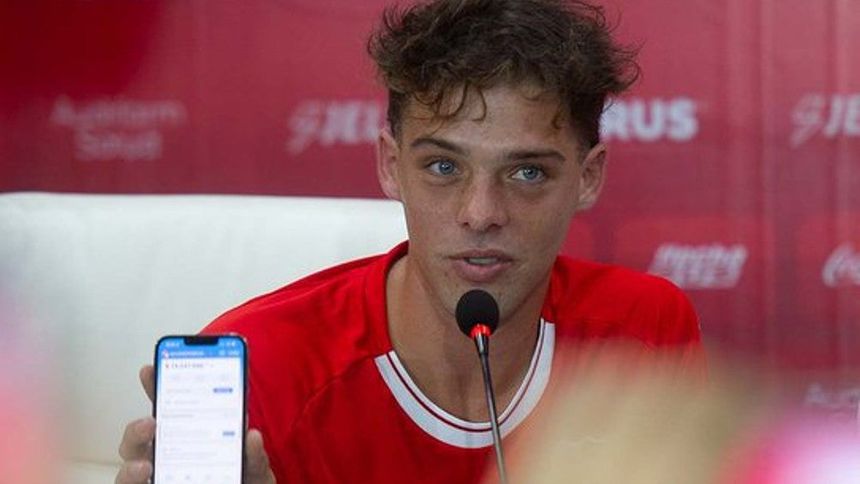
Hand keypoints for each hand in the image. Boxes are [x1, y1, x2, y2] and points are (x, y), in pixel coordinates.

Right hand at [115, 365, 275, 483]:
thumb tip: (252, 436)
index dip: (156, 386)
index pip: (168, 406)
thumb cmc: (243, 479)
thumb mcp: (253, 464)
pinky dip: (135, 481)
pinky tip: (149, 478)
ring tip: (146, 466)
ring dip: (132, 465)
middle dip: (137, 428)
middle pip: (139, 438)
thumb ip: (253, 453)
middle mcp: (168, 454)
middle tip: (150, 423)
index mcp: (190, 433)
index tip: (150, 369)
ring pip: (129, 467)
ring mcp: (159, 474)